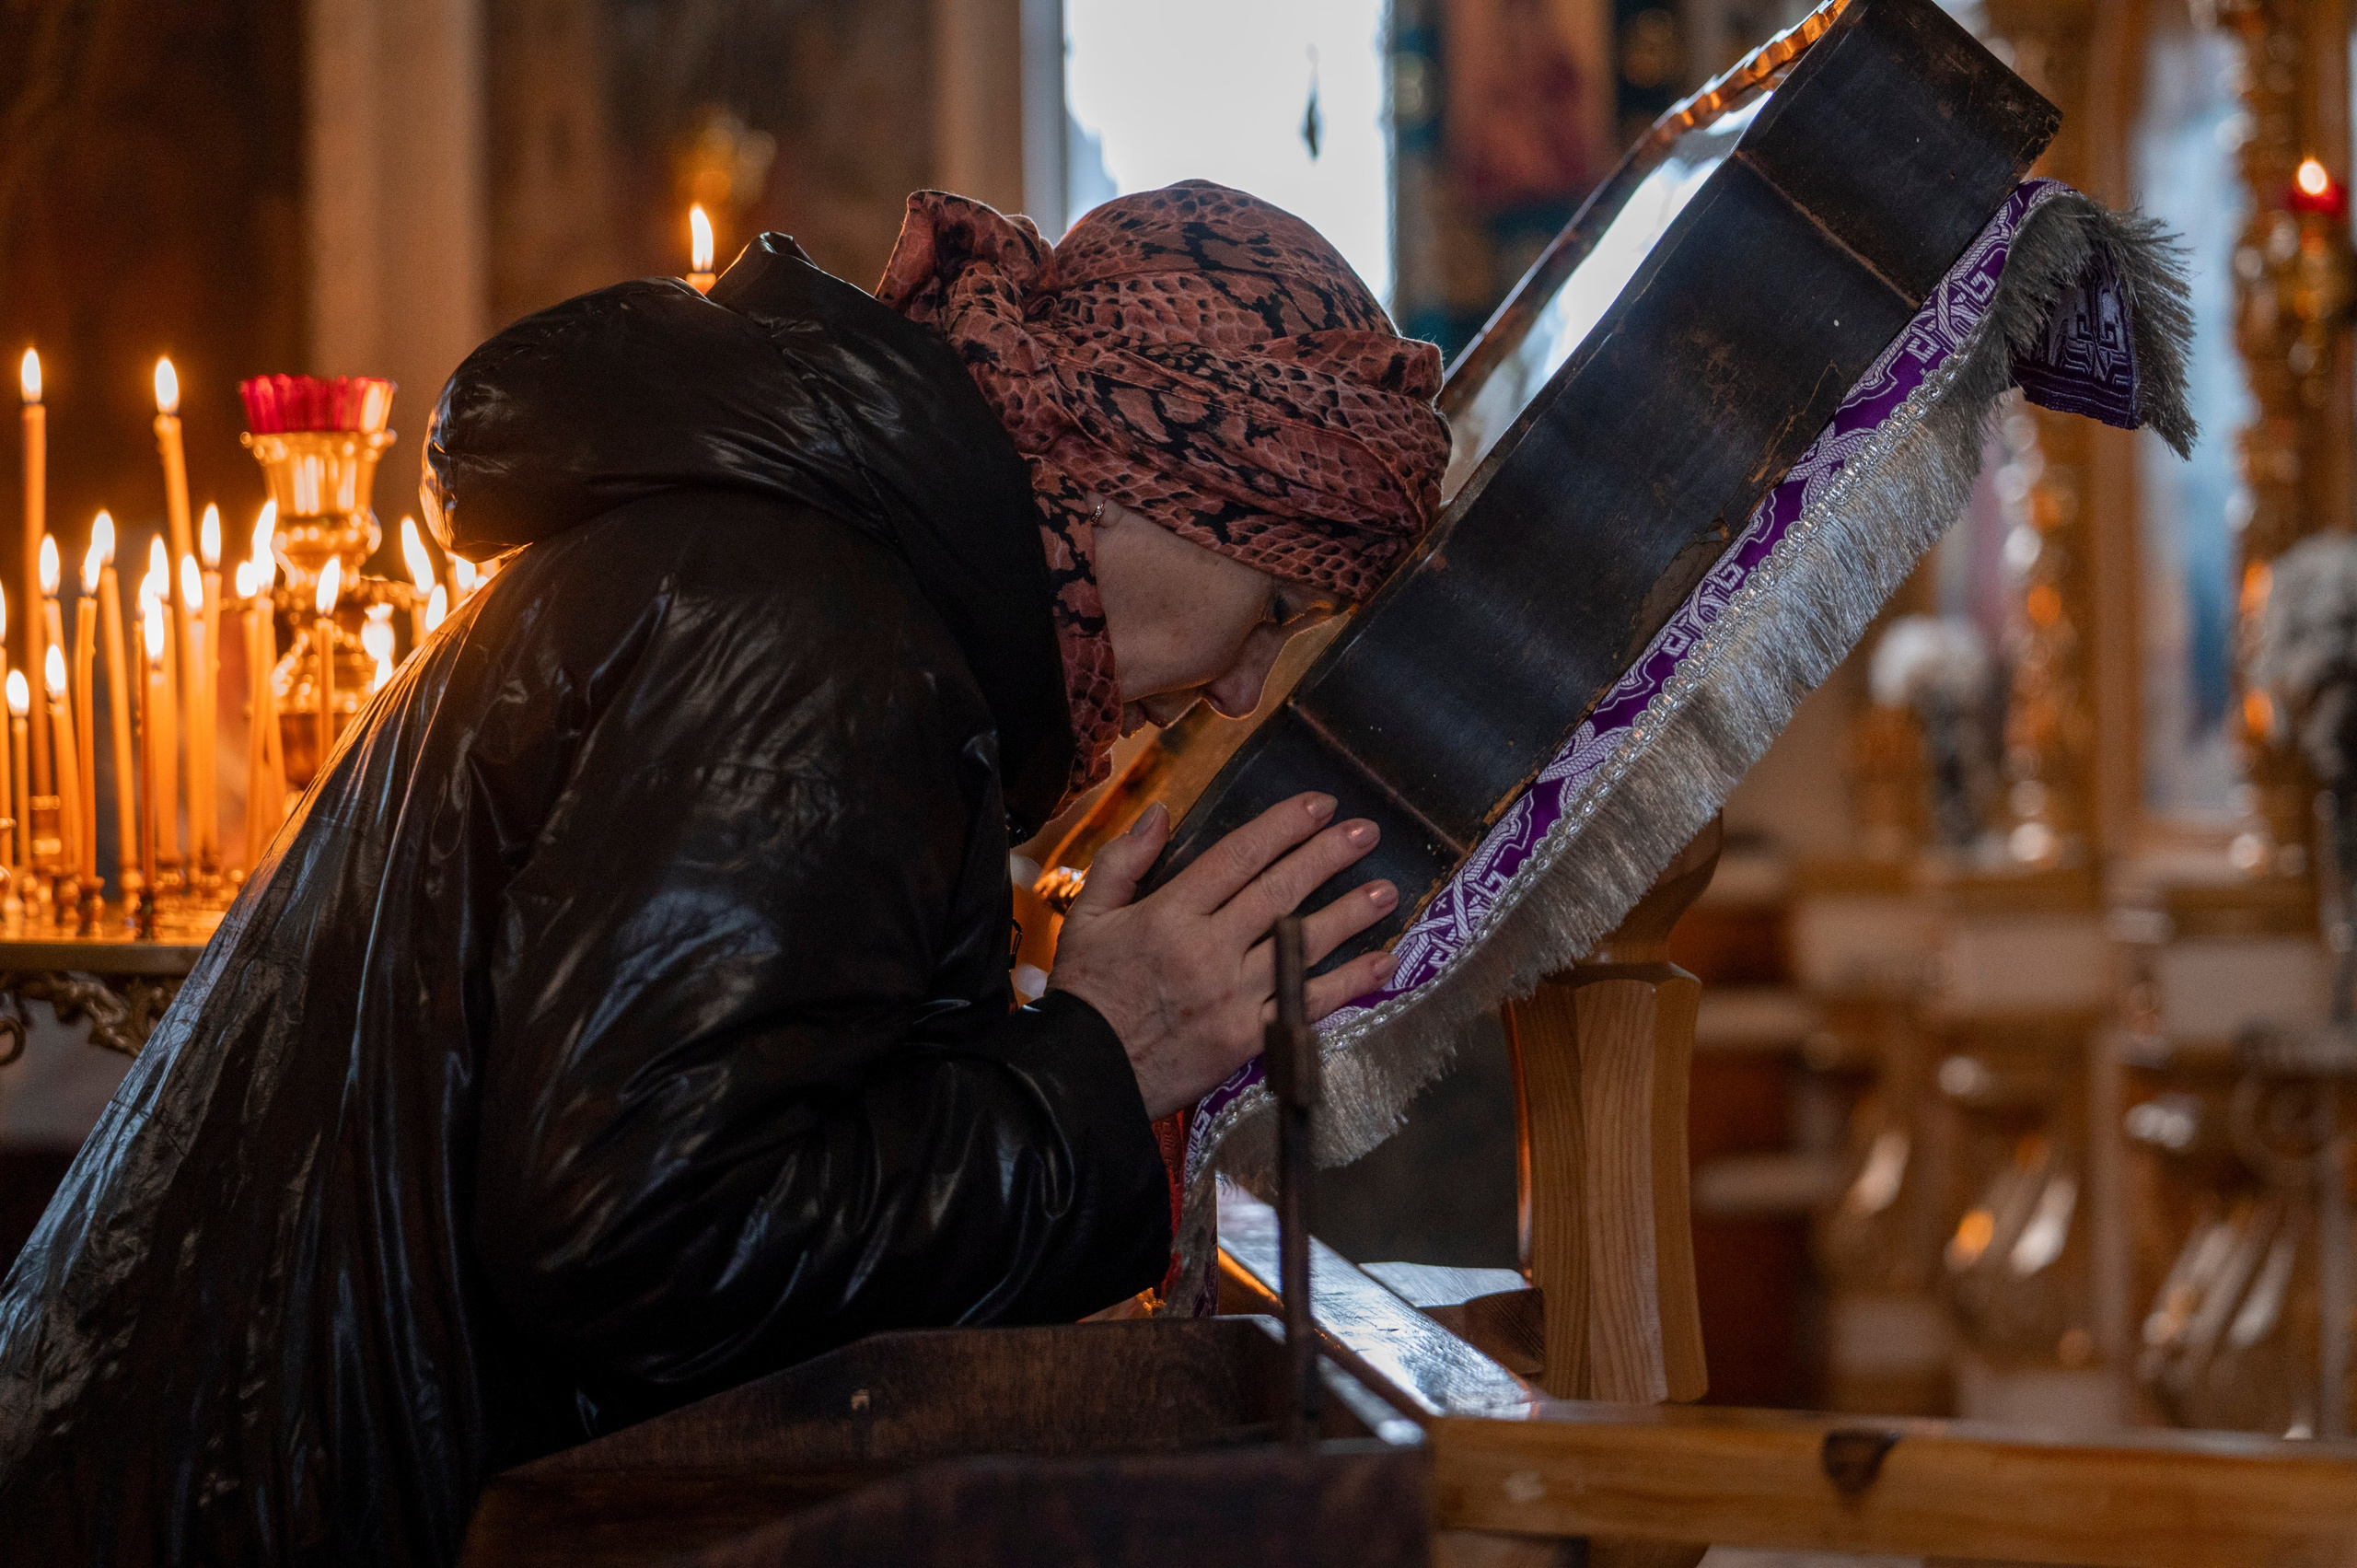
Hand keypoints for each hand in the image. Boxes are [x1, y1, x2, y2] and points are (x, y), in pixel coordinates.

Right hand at [1048, 793, 1399, 1119]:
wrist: (1084, 1074)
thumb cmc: (1085, 994)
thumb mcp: (1087, 916)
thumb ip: (1123, 860)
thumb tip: (1160, 813)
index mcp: (1169, 913)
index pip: (1238, 855)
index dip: (1283, 826)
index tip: (1318, 805)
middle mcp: (1208, 948)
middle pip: (1280, 890)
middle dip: (1327, 856)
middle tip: (1365, 833)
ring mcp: (1232, 995)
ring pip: (1302, 943)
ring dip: (1350, 913)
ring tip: (1385, 890)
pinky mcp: (1246, 1038)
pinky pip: (1307, 1005)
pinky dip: (1349, 983)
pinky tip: (1382, 963)